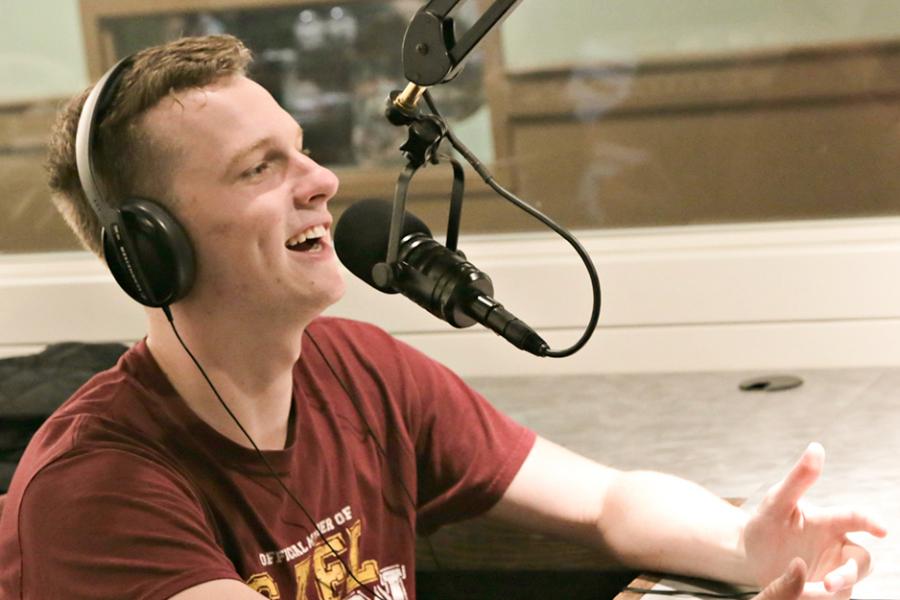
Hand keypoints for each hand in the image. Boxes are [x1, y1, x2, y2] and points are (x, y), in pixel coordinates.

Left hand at [743, 443, 886, 599]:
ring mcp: (831, 569)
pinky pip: (832, 599)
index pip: (854, 519)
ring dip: (836, 590)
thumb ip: (798, 479)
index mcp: (828, 522)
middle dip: (851, 573)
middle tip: (829, 582)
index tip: (882, 529)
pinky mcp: (822, 590)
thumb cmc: (767, 522)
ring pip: (849, 584)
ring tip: (811, 592)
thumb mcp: (777, 501)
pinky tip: (802, 598)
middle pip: (861, 560)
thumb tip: (816, 447)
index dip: (870, 522)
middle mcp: (836, 547)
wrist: (748, 553)